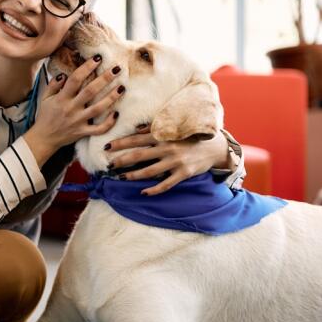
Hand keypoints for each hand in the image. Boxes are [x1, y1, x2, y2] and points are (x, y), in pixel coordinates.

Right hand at [23, 56, 124, 165]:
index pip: (75, 79)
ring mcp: (78, 121)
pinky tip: (116, 114)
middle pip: (90, 91)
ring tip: (122, 87)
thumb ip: (53, 85)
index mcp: (62, 98)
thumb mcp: (45, 98)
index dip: (87, 67)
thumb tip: (64, 74)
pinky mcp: (83, 132)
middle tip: (117, 69)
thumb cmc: (45, 116)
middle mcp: (71, 108)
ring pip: (98, 109)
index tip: (97, 58)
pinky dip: (108, 123)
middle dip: (104, 79)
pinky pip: (98, 129)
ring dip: (111, 98)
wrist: (43, 138)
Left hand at [105, 125, 230, 195]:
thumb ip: (154, 129)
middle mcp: (168, 148)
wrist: (215, 147)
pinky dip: (153, 190)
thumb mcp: (173, 129)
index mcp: (163, 136)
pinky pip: (165, 184)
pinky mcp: (183, 174)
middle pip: (138, 155)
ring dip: (133, 175)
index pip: (136, 139)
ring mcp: (175, 162)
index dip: (120, 143)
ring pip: (149, 171)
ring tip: (122, 177)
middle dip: (121, 160)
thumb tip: (136, 129)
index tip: (106, 147)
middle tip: (109, 165)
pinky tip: (143, 192)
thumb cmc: (190, 137)